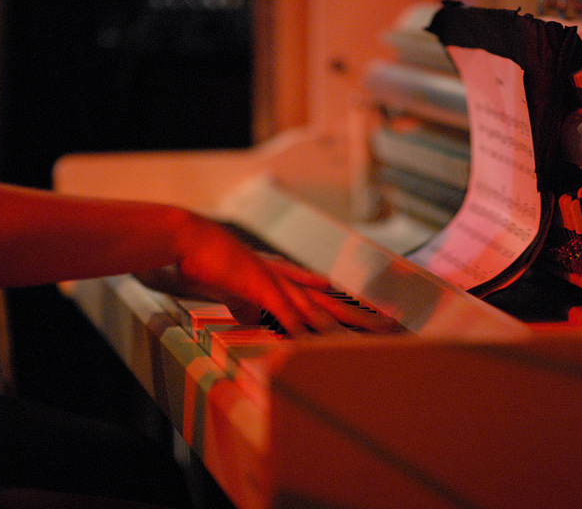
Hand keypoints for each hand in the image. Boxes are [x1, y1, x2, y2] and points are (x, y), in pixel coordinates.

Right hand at [137, 216, 401, 337]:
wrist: (191, 240)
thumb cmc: (211, 262)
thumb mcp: (234, 290)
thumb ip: (248, 304)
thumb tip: (252, 317)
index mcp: (284, 281)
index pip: (324, 298)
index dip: (348, 310)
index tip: (371, 320)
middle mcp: (287, 280)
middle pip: (333, 302)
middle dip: (361, 317)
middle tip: (390, 327)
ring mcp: (277, 282)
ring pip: (319, 307)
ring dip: (344, 324)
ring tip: (369, 336)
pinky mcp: (261, 286)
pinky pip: (286, 311)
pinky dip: (301, 327)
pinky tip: (315, 341)